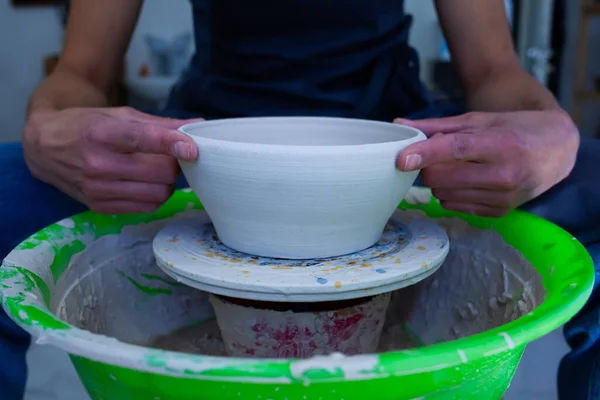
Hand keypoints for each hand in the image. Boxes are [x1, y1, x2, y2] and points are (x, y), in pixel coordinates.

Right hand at [23, 106, 200, 213]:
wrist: (45, 146)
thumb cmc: (86, 125)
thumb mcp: (120, 115)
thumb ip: (159, 124)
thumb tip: (196, 126)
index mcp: (101, 133)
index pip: (143, 139)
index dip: (172, 144)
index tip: (192, 148)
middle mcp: (97, 164)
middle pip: (159, 172)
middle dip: (175, 164)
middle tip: (172, 157)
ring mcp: (97, 189)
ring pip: (157, 193)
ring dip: (168, 182)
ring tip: (159, 170)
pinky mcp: (99, 206)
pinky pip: (146, 207)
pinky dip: (156, 196)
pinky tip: (148, 183)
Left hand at [395, 110, 579, 216]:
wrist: (555, 151)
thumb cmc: (514, 129)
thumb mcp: (478, 121)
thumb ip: (437, 126)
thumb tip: (398, 125)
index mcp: (502, 144)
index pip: (456, 149)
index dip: (426, 154)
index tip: (402, 159)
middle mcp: (505, 174)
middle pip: (443, 176)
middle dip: (428, 166)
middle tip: (435, 156)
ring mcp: (502, 197)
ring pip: (444, 194)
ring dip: (439, 180)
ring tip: (457, 166)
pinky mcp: (499, 212)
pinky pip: (454, 206)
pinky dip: (451, 193)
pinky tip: (466, 180)